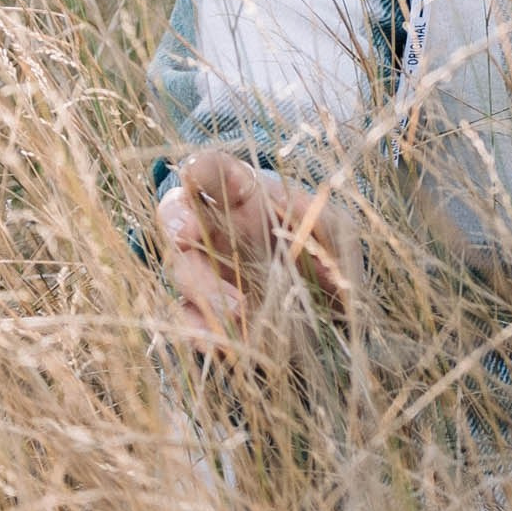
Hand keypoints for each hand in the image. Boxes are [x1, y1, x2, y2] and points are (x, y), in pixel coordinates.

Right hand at [156, 149, 356, 351]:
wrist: (330, 315)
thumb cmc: (327, 255)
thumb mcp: (337, 232)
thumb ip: (319, 217)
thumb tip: (290, 202)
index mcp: (247, 197)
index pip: (214, 171)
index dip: (202, 170)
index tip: (198, 173)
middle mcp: (217, 230)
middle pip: (174, 214)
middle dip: (175, 220)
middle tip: (186, 235)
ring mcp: (206, 272)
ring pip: (180, 270)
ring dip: (204, 288)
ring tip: (240, 309)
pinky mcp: (205, 314)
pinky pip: (186, 320)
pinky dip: (200, 331)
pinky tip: (223, 340)